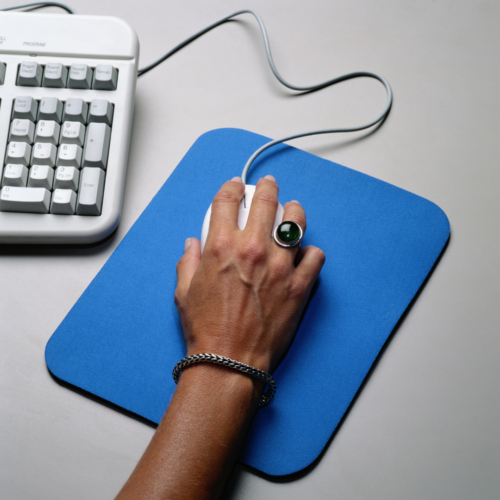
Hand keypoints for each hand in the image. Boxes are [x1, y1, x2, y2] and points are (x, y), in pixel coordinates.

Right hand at [174, 175, 324, 372]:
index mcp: (222, 246)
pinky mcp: (299, 286)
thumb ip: (188, 261)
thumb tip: (192, 245)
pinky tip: (304, 254)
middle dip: (267, 187)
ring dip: (294, 211)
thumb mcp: (184, 291)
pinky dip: (311, 252)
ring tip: (293, 210)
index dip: (231, 188)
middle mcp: (253, 250)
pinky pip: (315, 257)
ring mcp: (280, 266)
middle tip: (270, 184)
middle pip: (266, 201)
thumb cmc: (206, 329)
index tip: (236, 185)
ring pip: (296, 222)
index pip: (228, 201)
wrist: (229, 361)